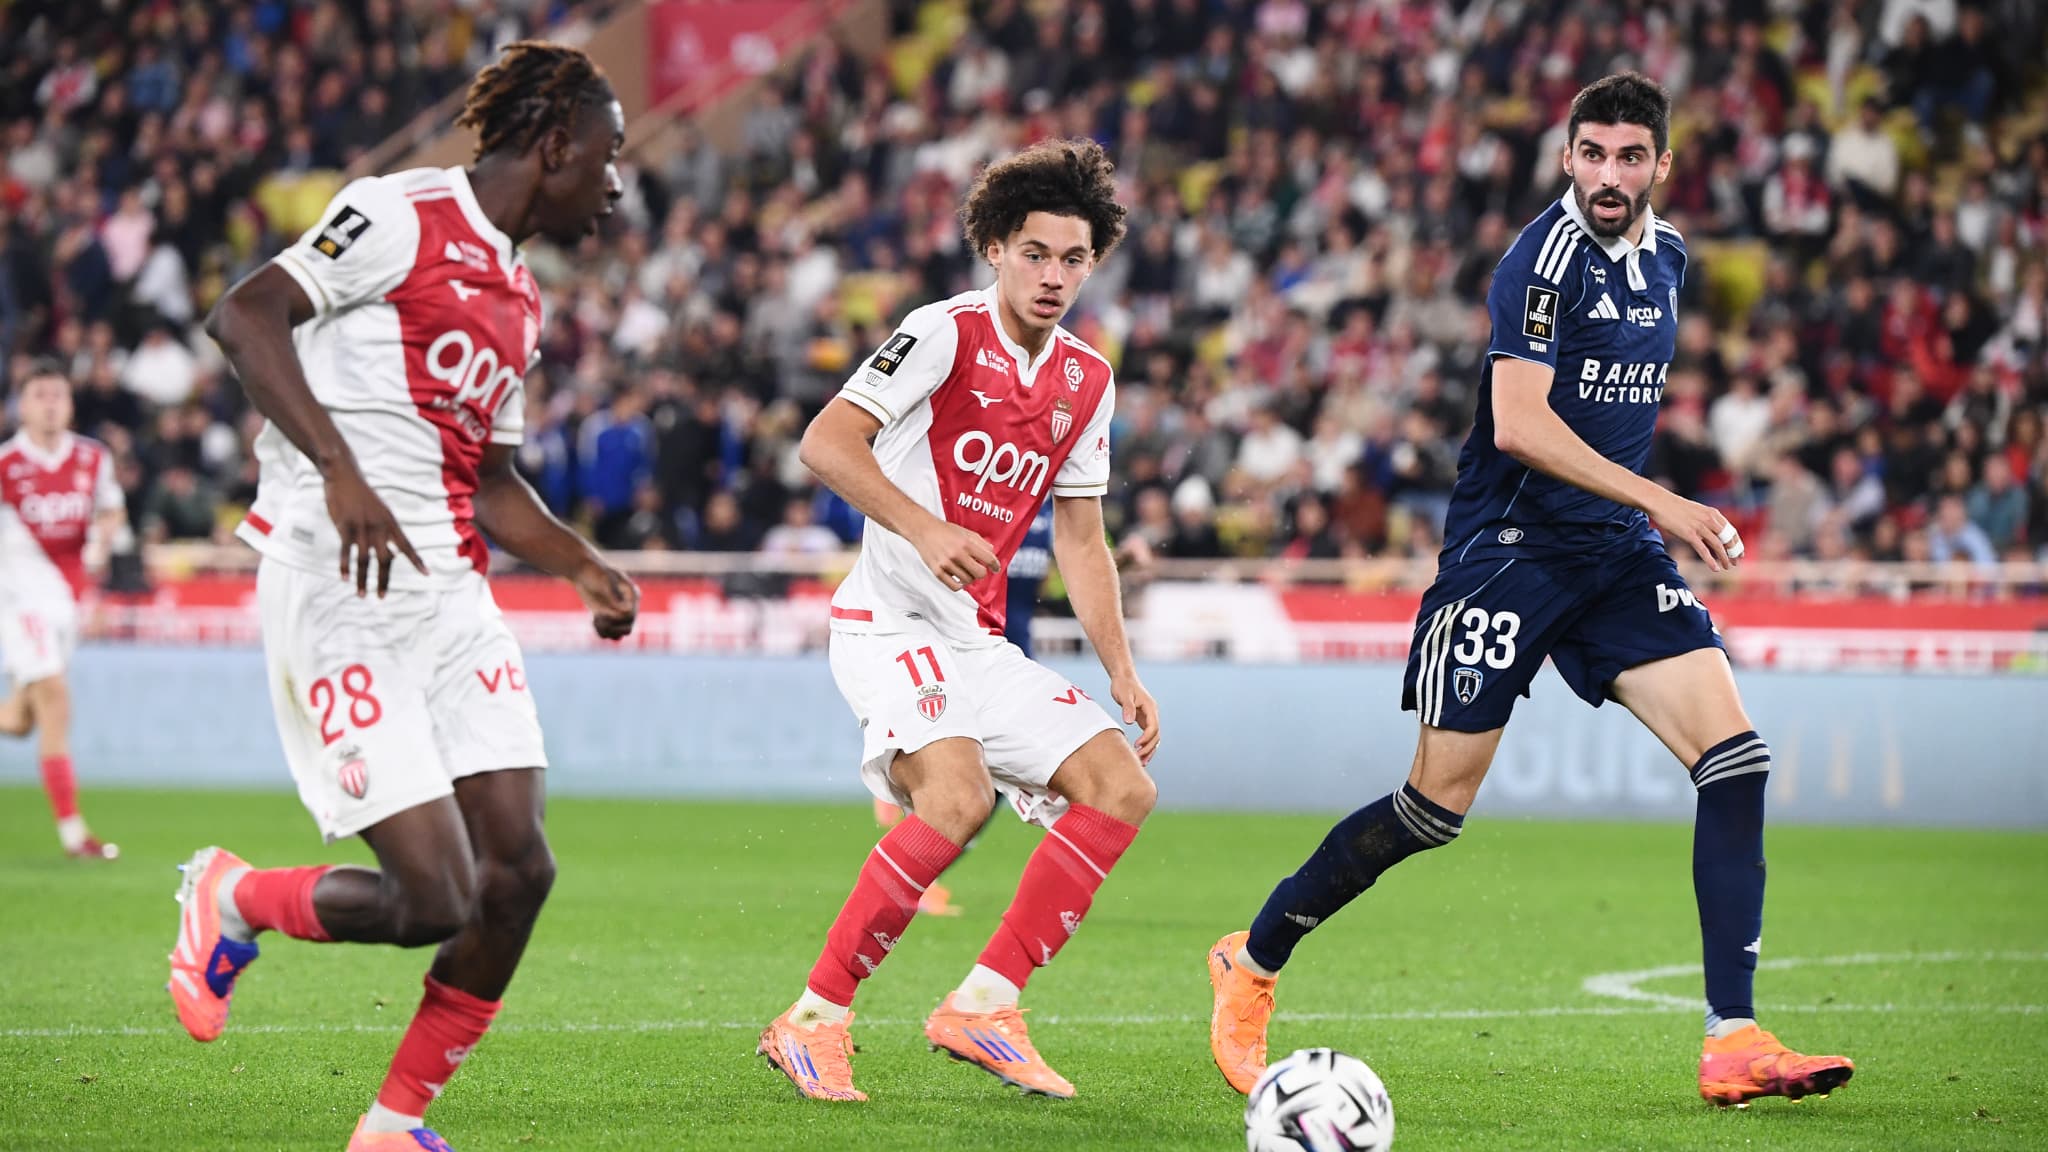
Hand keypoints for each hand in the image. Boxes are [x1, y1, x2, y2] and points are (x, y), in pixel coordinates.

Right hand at [324, 466, 425, 596]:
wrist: (345, 476)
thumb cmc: (363, 497)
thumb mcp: (380, 512)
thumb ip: (386, 533)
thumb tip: (392, 556)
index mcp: (391, 523)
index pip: (407, 545)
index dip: (417, 560)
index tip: (427, 574)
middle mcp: (379, 527)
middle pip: (385, 560)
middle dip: (384, 580)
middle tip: (381, 597)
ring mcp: (362, 527)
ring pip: (364, 560)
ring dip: (362, 580)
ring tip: (362, 595)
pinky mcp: (345, 526)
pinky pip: (346, 551)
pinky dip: (345, 566)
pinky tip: (344, 578)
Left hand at [574, 558, 639, 639]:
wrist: (584, 572)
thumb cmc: (595, 572)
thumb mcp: (604, 580)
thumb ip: (614, 595)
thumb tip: (624, 610)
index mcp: (632, 595)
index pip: (630, 615)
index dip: (616, 618)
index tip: (601, 611)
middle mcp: (628, 606)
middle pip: (627, 628)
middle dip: (613, 627)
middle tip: (599, 618)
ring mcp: (618, 613)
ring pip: (619, 634)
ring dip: (607, 631)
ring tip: (596, 620)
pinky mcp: (607, 617)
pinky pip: (608, 633)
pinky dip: (601, 631)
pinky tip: (594, 619)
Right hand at [911, 517, 1000, 591]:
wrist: (923, 530)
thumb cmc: (944, 530)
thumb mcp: (965, 531)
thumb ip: (980, 542)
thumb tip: (991, 552)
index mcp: (966, 543)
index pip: (988, 559)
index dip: (995, 565)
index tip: (996, 568)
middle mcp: (957, 554)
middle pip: (980, 573)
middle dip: (982, 572)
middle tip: (979, 569)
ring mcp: (947, 564)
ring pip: (967, 580)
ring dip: (970, 578)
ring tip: (967, 571)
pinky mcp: (937, 572)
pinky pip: (954, 586)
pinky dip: (960, 585)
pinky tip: (960, 580)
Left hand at [1111, 673, 1160, 763]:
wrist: (1123, 677)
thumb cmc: (1123, 685)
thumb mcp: (1124, 695)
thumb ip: (1127, 708)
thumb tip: (1130, 722)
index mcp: (1150, 708)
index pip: (1153, 727)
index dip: (1146, 738)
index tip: (1137, 746)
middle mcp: (1152, 714)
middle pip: (1156, 735)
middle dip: (1149, 748)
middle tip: (1139, 759)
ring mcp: (1149, 717)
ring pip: (1154, 737)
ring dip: (1149, 750)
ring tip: (1141, 762)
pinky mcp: (1143, 719)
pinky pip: (1148, 735)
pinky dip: (1145, 745)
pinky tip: (1139, 755)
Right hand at [1651, 492, 1741, 571]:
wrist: (1660, 502)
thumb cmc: (1675, 507)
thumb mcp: (1696, 511)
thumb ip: (1705, 521)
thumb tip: (1710, 532)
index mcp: (1713, 514)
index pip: (1731, 531)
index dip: (1737, 543)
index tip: (1739, 553)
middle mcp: (1710, 520)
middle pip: (1728, 539)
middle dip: (1734, 552)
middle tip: (1736, 562)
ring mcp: (1700, 527)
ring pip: (1718, 545)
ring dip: (1725, 558)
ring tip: (1727, 567)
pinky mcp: (1689, 534)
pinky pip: (1703, 550)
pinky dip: (1710, 561)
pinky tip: (1715, 568)